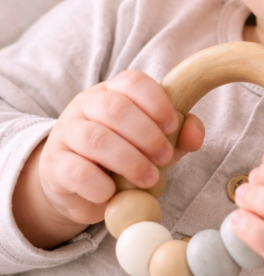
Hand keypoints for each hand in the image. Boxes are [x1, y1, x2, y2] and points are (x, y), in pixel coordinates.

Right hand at [13, 70, 203, 248]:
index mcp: (113, 92)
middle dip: (147, 135)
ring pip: (96, 139)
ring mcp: (67, 133)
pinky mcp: (55, 165)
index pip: (132, 81)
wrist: (77, 186)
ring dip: (130, 161)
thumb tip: (195, 134)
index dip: (156, 102)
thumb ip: (178, 135)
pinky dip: (100, 185)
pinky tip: (113, 193)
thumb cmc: (121, 157)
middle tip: (164, 157)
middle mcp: (86, 106)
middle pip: (115, 108)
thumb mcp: (153, 143)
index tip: (172, 126)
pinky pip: (77, 171)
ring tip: (148, 179)